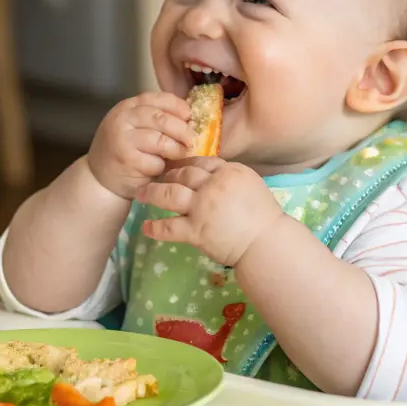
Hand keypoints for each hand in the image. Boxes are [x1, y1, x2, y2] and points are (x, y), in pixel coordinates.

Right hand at [87, 92, 195, 199]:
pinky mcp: (127, 160)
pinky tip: (158, 168)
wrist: (99, 177)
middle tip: (193, 140)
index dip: (179, 107)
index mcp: (128, 106)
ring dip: (176, 150)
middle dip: (183, 130)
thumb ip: (156, 120)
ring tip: (182, 154)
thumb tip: (191, 120)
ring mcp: (123, 139)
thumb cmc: (124, 151)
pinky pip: (155, 162)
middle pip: (162, 119)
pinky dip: (162, 167)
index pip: (159, 99)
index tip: (190, 117)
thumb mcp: (136, 127)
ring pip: (161, 141)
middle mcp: (123, 119)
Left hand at [135, 158, 283, 266]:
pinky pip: (169, 227)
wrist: (266, 243)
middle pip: (183, 174)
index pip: (202, 162)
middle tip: (157, 177)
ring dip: (151, 192)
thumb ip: (230, 178)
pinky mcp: (195, 230)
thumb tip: (214, 176)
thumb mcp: (251, 185)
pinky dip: (155, 227)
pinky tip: (146, 227)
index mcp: (229, 171)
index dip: (187, 164)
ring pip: (169, 194)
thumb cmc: (264, 217)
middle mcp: (213, 185)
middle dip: (167, 174)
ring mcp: (202, 207)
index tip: (178, 167)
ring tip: (140, 193)